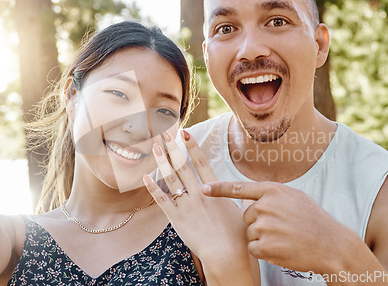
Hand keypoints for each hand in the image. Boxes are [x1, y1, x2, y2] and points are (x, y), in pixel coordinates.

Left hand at [143, 130, 257, 284]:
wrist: (226, 254)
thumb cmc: (237, 235)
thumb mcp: (241, 210)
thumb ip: (236, 197)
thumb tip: (242, 191)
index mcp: (215, 189)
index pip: (201, 162)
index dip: (192, 146)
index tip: (185, 133)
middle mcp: (199, 193)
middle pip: (182, 165)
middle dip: (173, 148)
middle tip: (165, 133)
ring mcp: (186, 205)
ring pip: (171, 178)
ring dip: (162, 161)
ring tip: (155, 147)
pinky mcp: (177, 219)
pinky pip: (162, 200)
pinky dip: (153, 187)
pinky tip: (145, 176)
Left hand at [203, 180, 355, 273]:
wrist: (331, 244)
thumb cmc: (314, 220)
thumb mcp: (294, 197)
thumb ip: (271, 195)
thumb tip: (252, 198)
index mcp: (272, 190)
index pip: (239, 188)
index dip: (219, 189)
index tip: (204, 189)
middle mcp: (265, 206)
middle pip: (246, 216)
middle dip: (258, 223)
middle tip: (282, 227)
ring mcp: (264, 226)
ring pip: (249, 233)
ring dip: (262, 238)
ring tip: (285, 238)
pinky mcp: (264, 246)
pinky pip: (252, 248)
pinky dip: (263, 251)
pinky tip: (281, 248)